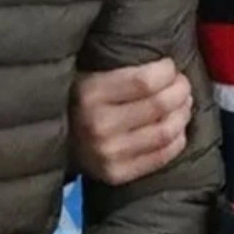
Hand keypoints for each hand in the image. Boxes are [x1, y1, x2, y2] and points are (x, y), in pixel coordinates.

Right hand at [72, 58, 191, 185]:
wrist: (50, 141)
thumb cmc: (75, 100)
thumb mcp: (87, 73)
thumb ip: (119, 65)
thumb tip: (164, 59)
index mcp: (89, 93)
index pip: (145, 81)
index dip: (167, 72)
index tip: (170, 67)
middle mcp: (98, 125)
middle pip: (160, 105)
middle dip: (180, 91)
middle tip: (182, 85)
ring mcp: (108, 154)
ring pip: (165, 131)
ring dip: (182, 114)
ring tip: (183, 104)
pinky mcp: (116, 174)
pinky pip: (161, 156)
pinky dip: (177, 140)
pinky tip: (177, 129)